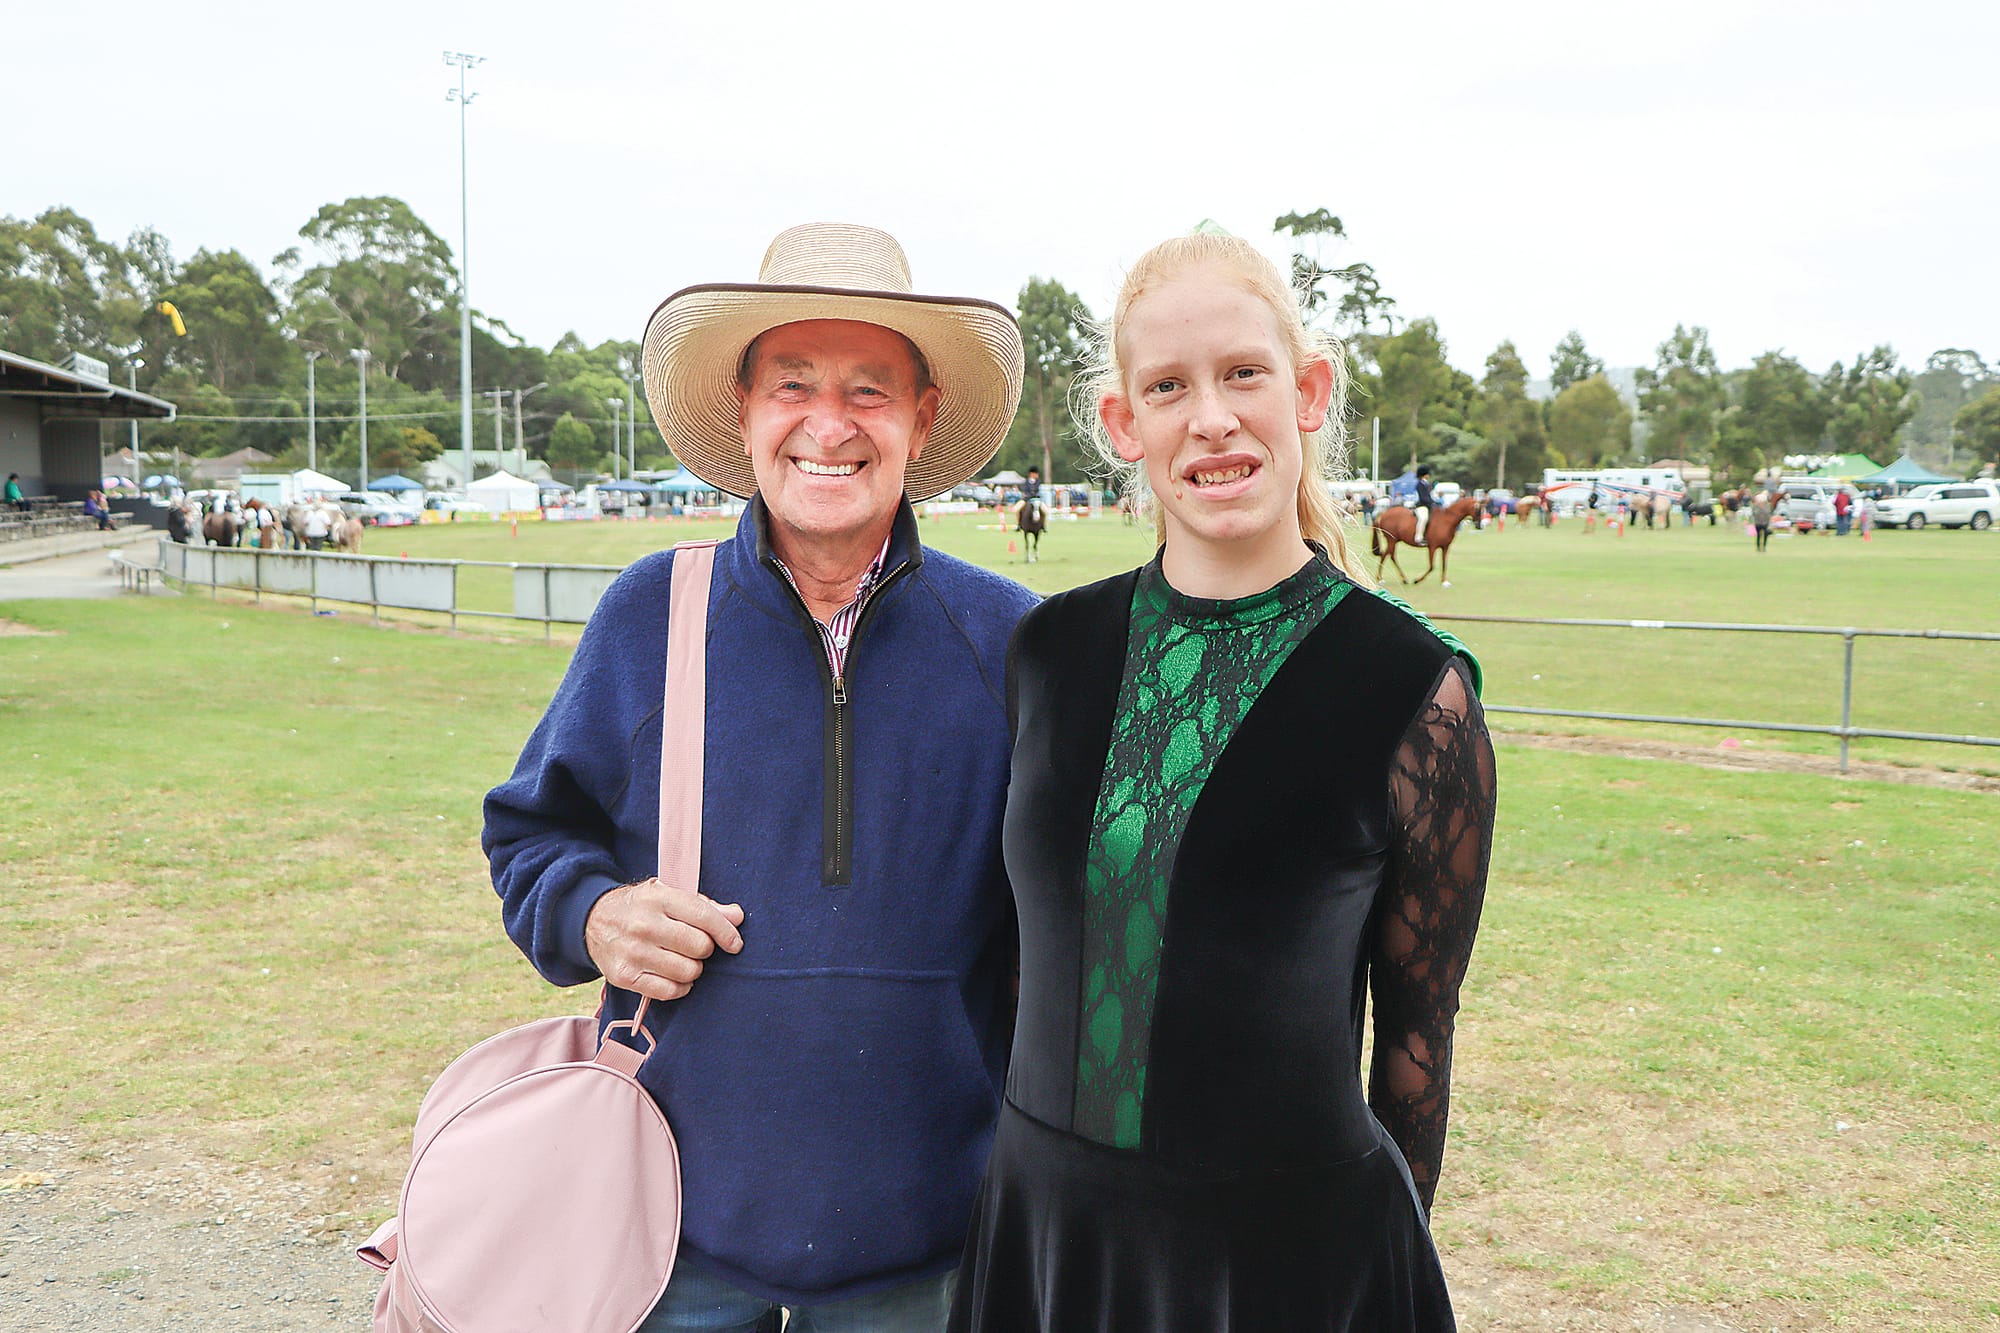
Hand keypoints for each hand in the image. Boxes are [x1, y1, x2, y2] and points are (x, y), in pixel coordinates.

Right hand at [584, 878, 744, 1001]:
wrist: (592, 920)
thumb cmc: (642, 907)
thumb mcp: (669, 895)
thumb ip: (705, 906)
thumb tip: (736, 916)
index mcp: (658, 898)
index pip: (703, 916)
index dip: (726, 932)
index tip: (735, 944)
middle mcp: (644, 925)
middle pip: (700, 947)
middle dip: (705, 949)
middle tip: (695, 946)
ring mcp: (633, 952)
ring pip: (688, 972)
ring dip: (692, 969)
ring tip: (681, 959)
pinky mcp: (624, 977)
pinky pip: (670, 992)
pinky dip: (679, 987)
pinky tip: (672, 975)